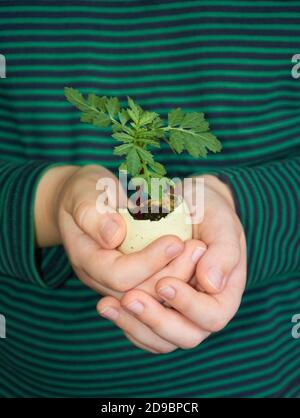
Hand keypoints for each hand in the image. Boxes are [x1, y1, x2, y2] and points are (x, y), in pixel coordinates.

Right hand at [35, 164, 200, 295]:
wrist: (83, 200)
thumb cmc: (84, 192)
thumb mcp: (84, 193)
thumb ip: (93, 214)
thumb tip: (114, 236)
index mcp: (86, 259)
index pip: (119, 275)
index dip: (148, 262)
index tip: (175, 241)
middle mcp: (100, 278)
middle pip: (139, 291)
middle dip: (171, 272)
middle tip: (197, 248)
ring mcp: (115, 281)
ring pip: (151, 294)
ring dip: (178, 276)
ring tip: (199, 251)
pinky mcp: (132, 277)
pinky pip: (155, 287)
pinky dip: (176, 275)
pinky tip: (193, 258)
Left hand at [97, 175, 245, 352]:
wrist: (188, 207)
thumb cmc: (208, 211)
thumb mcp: (221, 222)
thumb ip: (223, 252)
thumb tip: (211, 284)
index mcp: (225, 293)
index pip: (212, 316)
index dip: (188, 305)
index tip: (164, 283)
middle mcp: (203, 309)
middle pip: (186, 336)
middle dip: (157, 320)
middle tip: (130, 298)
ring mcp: (179, 313)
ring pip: (160, 340)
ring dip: (135, 324)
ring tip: (108, 305)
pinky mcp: (158, 309)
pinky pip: (143, 330)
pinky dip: (126, 321)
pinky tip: (107, 306)